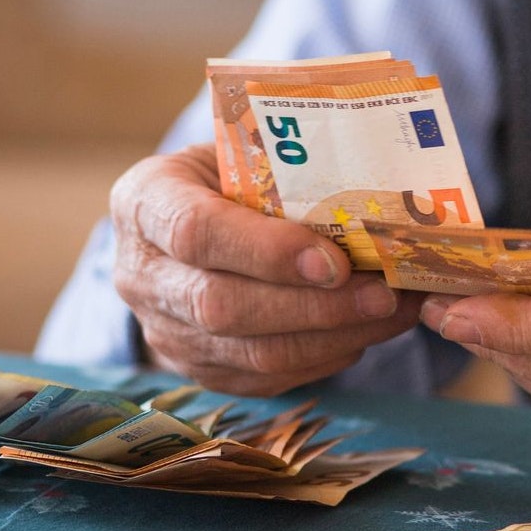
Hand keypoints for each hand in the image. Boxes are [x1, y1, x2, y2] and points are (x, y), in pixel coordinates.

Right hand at [109, 143, 422, 394]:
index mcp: (144, 202)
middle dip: (312, 306)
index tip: (335, 261)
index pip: (194, 232)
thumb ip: (286, 171)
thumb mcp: (240, 152)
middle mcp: (141, 274)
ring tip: (389, 313)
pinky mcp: (199, 369)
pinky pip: (264, 379)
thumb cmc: (226, 175)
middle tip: (382, 294)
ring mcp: (164, 330)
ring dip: (331, 337)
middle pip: (220, 305)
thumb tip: (381, 200)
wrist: (188, 222)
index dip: (266, 251)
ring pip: (250, 353)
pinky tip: (363, 333)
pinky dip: (323, 359)